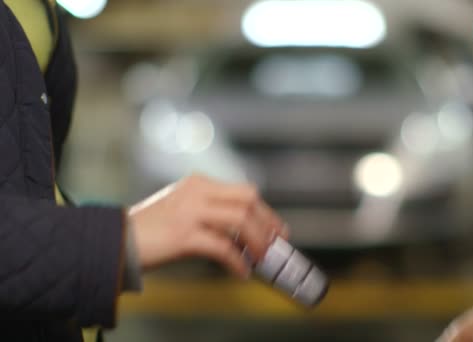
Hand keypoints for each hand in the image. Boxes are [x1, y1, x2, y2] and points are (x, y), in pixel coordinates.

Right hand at [128, 174, 287, 277]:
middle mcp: (196, 191)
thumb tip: (245, 233)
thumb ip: (211, 212)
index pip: (244, 191)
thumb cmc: (151, 229)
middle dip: (267, 223)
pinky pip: (223, 247)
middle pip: (248, 200)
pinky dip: (237, 262)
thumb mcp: (184, 209)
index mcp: (199, 182)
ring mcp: (190, 211)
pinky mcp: (183, 234)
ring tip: (260, 258)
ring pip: (240, 219)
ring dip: (257, 242)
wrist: (116, 239)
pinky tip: (240, 272)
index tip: (277, 229)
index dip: (266, 212)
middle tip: (275, 244)